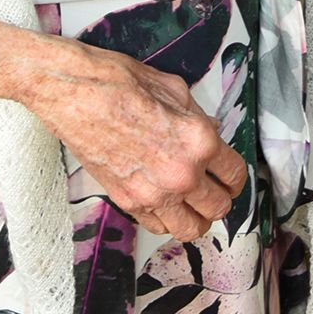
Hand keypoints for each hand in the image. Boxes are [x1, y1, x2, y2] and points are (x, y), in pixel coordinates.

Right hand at [24, 41, 246, 241]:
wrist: (76, 95)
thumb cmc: (120, 83)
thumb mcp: (174, 89)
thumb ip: (199, 118)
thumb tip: (210, 132)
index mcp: (199, 141)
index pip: (234, 175)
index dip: (236, 175)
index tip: (230, 175)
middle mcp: (181, 174)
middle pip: (219, 208)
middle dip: (221, 197)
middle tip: (215, 187)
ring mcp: (153, 194)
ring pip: (191, 229)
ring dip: (197, 217)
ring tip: (193, 202)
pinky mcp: (128, 203)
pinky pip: (159, 227)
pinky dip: (167, 220)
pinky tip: (166, 202)